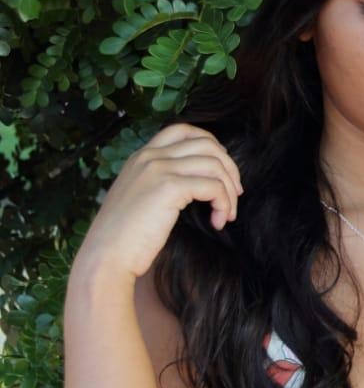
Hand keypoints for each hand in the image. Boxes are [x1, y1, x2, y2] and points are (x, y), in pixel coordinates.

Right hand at [73, 122, 244, 280]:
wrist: (105, 257)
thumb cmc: (123, 238)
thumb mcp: (139, 199)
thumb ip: (159, 182)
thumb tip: (196, 184)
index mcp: (141, 156)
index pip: (183, 130)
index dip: (210, 145)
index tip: (220, 171)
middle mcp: (150, 156)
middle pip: (207, 144)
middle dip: (229, 168)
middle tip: (234, 194)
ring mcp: (159, 169)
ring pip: (214, 164)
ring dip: (229, 190)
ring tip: (226, 214)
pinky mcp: (170, 187)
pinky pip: (213, 186)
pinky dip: (223, 203)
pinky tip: (218, 221)